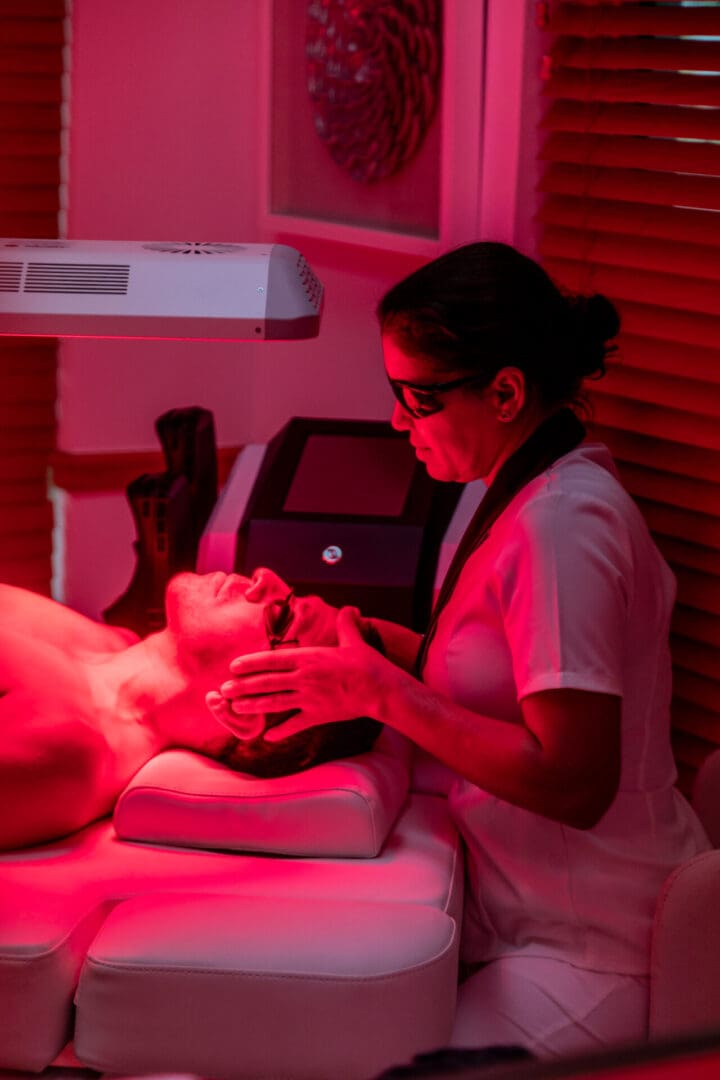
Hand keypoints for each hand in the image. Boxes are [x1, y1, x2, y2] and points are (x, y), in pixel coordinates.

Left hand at [217, 607, 386, 741]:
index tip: (234, 666)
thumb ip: (346, 623)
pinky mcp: (318, 715)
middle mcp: (305, 678)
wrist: (381, 690)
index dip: (251, 663)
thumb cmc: (368, 663)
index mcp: (309, 657)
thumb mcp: (354, 640)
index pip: (272, 659)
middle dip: (243, 686)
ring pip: (275, 703)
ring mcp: (310, 698)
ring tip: (236, 709)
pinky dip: (281, 732)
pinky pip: (295, 725)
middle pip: (267, 682)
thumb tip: (352, 608)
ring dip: (253, 706)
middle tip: (224, 690)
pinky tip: (268, 737)